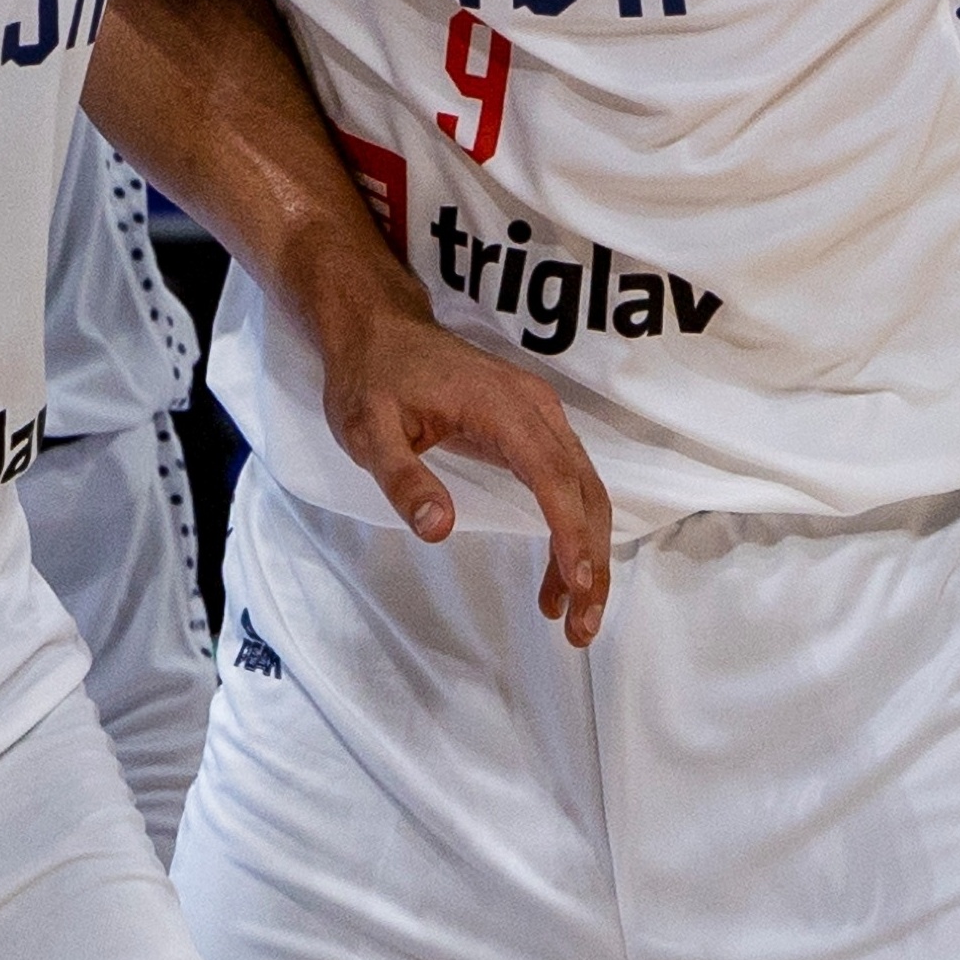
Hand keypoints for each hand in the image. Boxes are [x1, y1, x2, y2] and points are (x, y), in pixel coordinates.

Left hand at [318, 295, 612, 647]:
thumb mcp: (368, 432)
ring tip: (572, 616)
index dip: (569, 532)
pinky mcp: (534, 428)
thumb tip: (440, 529)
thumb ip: (404, 479)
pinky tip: (558, 572)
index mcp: (503, 407)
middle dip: (590, 559)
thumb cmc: (373, 380)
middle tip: (581, 627)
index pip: (552, 475)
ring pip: (584, 490)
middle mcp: (536, 409)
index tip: (576, 584)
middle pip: (584, 489)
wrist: (380, 331)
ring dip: (587, 552)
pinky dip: (573, 531)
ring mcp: (541, 416)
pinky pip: (568, 483)